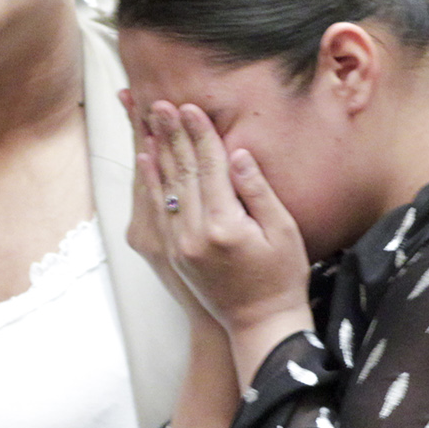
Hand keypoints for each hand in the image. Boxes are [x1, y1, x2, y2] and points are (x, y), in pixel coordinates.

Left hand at [141, 101, 313, 380]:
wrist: (260, 324)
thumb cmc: (282, 277)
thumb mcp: (282, 231)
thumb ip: (258, 191)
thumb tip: (239, 154)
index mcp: (224, 225)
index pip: (209, 167)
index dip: (199, 133)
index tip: (189, 106)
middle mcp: (194, 233)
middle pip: (180, 171)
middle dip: (171, 133)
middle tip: (158, 102)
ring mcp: (179, 245)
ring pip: (163, 187)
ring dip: (155, 150)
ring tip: (146, 120)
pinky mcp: (172, 254)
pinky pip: (156, 209)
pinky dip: (150, 181)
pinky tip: (146, 160)